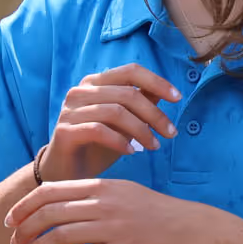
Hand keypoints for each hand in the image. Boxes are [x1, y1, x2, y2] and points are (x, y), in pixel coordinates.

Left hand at [5, 178, 242, 243]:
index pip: (50, 191)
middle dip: (24, 228)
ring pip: (61, 236)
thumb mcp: (120, 192)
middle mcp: (103, 204)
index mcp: (100, 187)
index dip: (25, 206)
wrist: (190, 229)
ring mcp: (112, 228)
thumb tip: (56, 204)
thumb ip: (89, 195)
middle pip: (50, 213)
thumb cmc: (152, 211)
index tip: (11, 219)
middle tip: (13, 242)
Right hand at [38, 64, 180, 181]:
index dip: (157, 81)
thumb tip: (164, 93)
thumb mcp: (122, 124)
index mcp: (95, 83)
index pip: (130, 71)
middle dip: (154, 114)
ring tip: (154, 146)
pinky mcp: (64, 131)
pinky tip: (131, 152)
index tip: (178, 98)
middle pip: (127, 93)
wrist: (64, 172)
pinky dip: (119, 141)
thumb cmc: (96, 146)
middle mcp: (80, 92)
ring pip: (115, 112)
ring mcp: (70, 111)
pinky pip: (98, 130)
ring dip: (141, 130)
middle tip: (171, 133)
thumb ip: (138, 105)